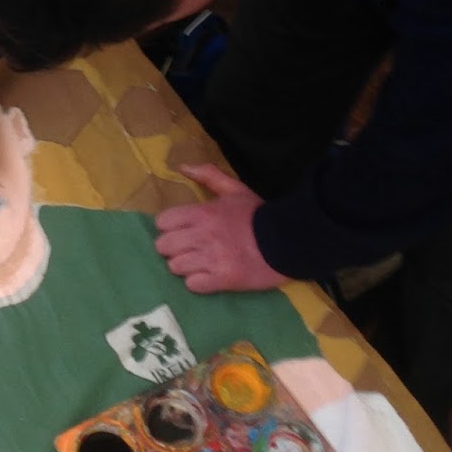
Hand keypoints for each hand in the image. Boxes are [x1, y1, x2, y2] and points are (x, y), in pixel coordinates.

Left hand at [155, 163, 287, 292]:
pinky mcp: (222, 279)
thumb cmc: (258, 215)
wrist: (289, 240)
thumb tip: (181, 167)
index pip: (162, 222)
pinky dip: (198, 283)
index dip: (169, 227)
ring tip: (200, 264)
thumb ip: (208, 175)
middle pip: (163, 246)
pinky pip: (193, 285)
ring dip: (185, 267)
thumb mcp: (234, 189)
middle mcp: (202, 235)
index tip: (181, 230)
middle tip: (188, 249)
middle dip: (173, 248)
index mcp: (202, 212)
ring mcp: (211, 258)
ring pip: (175, 267)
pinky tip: (209, 277)